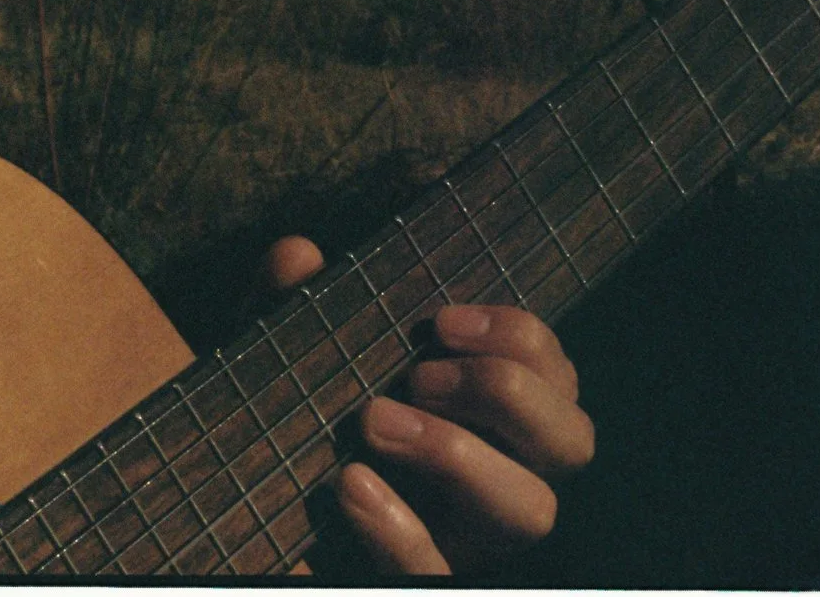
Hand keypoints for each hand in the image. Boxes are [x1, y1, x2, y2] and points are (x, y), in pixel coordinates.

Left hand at [260, 236, 594, 575]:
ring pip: (532, 511)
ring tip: (376, 421)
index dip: (520, 337)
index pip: (557, 375)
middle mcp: (499, 480)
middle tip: (416, 376)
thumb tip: (298, 255)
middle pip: (572, 442)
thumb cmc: (288, 428)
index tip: (438, 320)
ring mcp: (468, 539)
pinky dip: (400, 529)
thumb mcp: (286, 361)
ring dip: (459, 452)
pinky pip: (436, 573)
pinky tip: (352, 483)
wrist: (247, 513)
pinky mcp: (421, 576)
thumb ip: (293, 309)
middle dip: (505, 391)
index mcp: (491, 420)